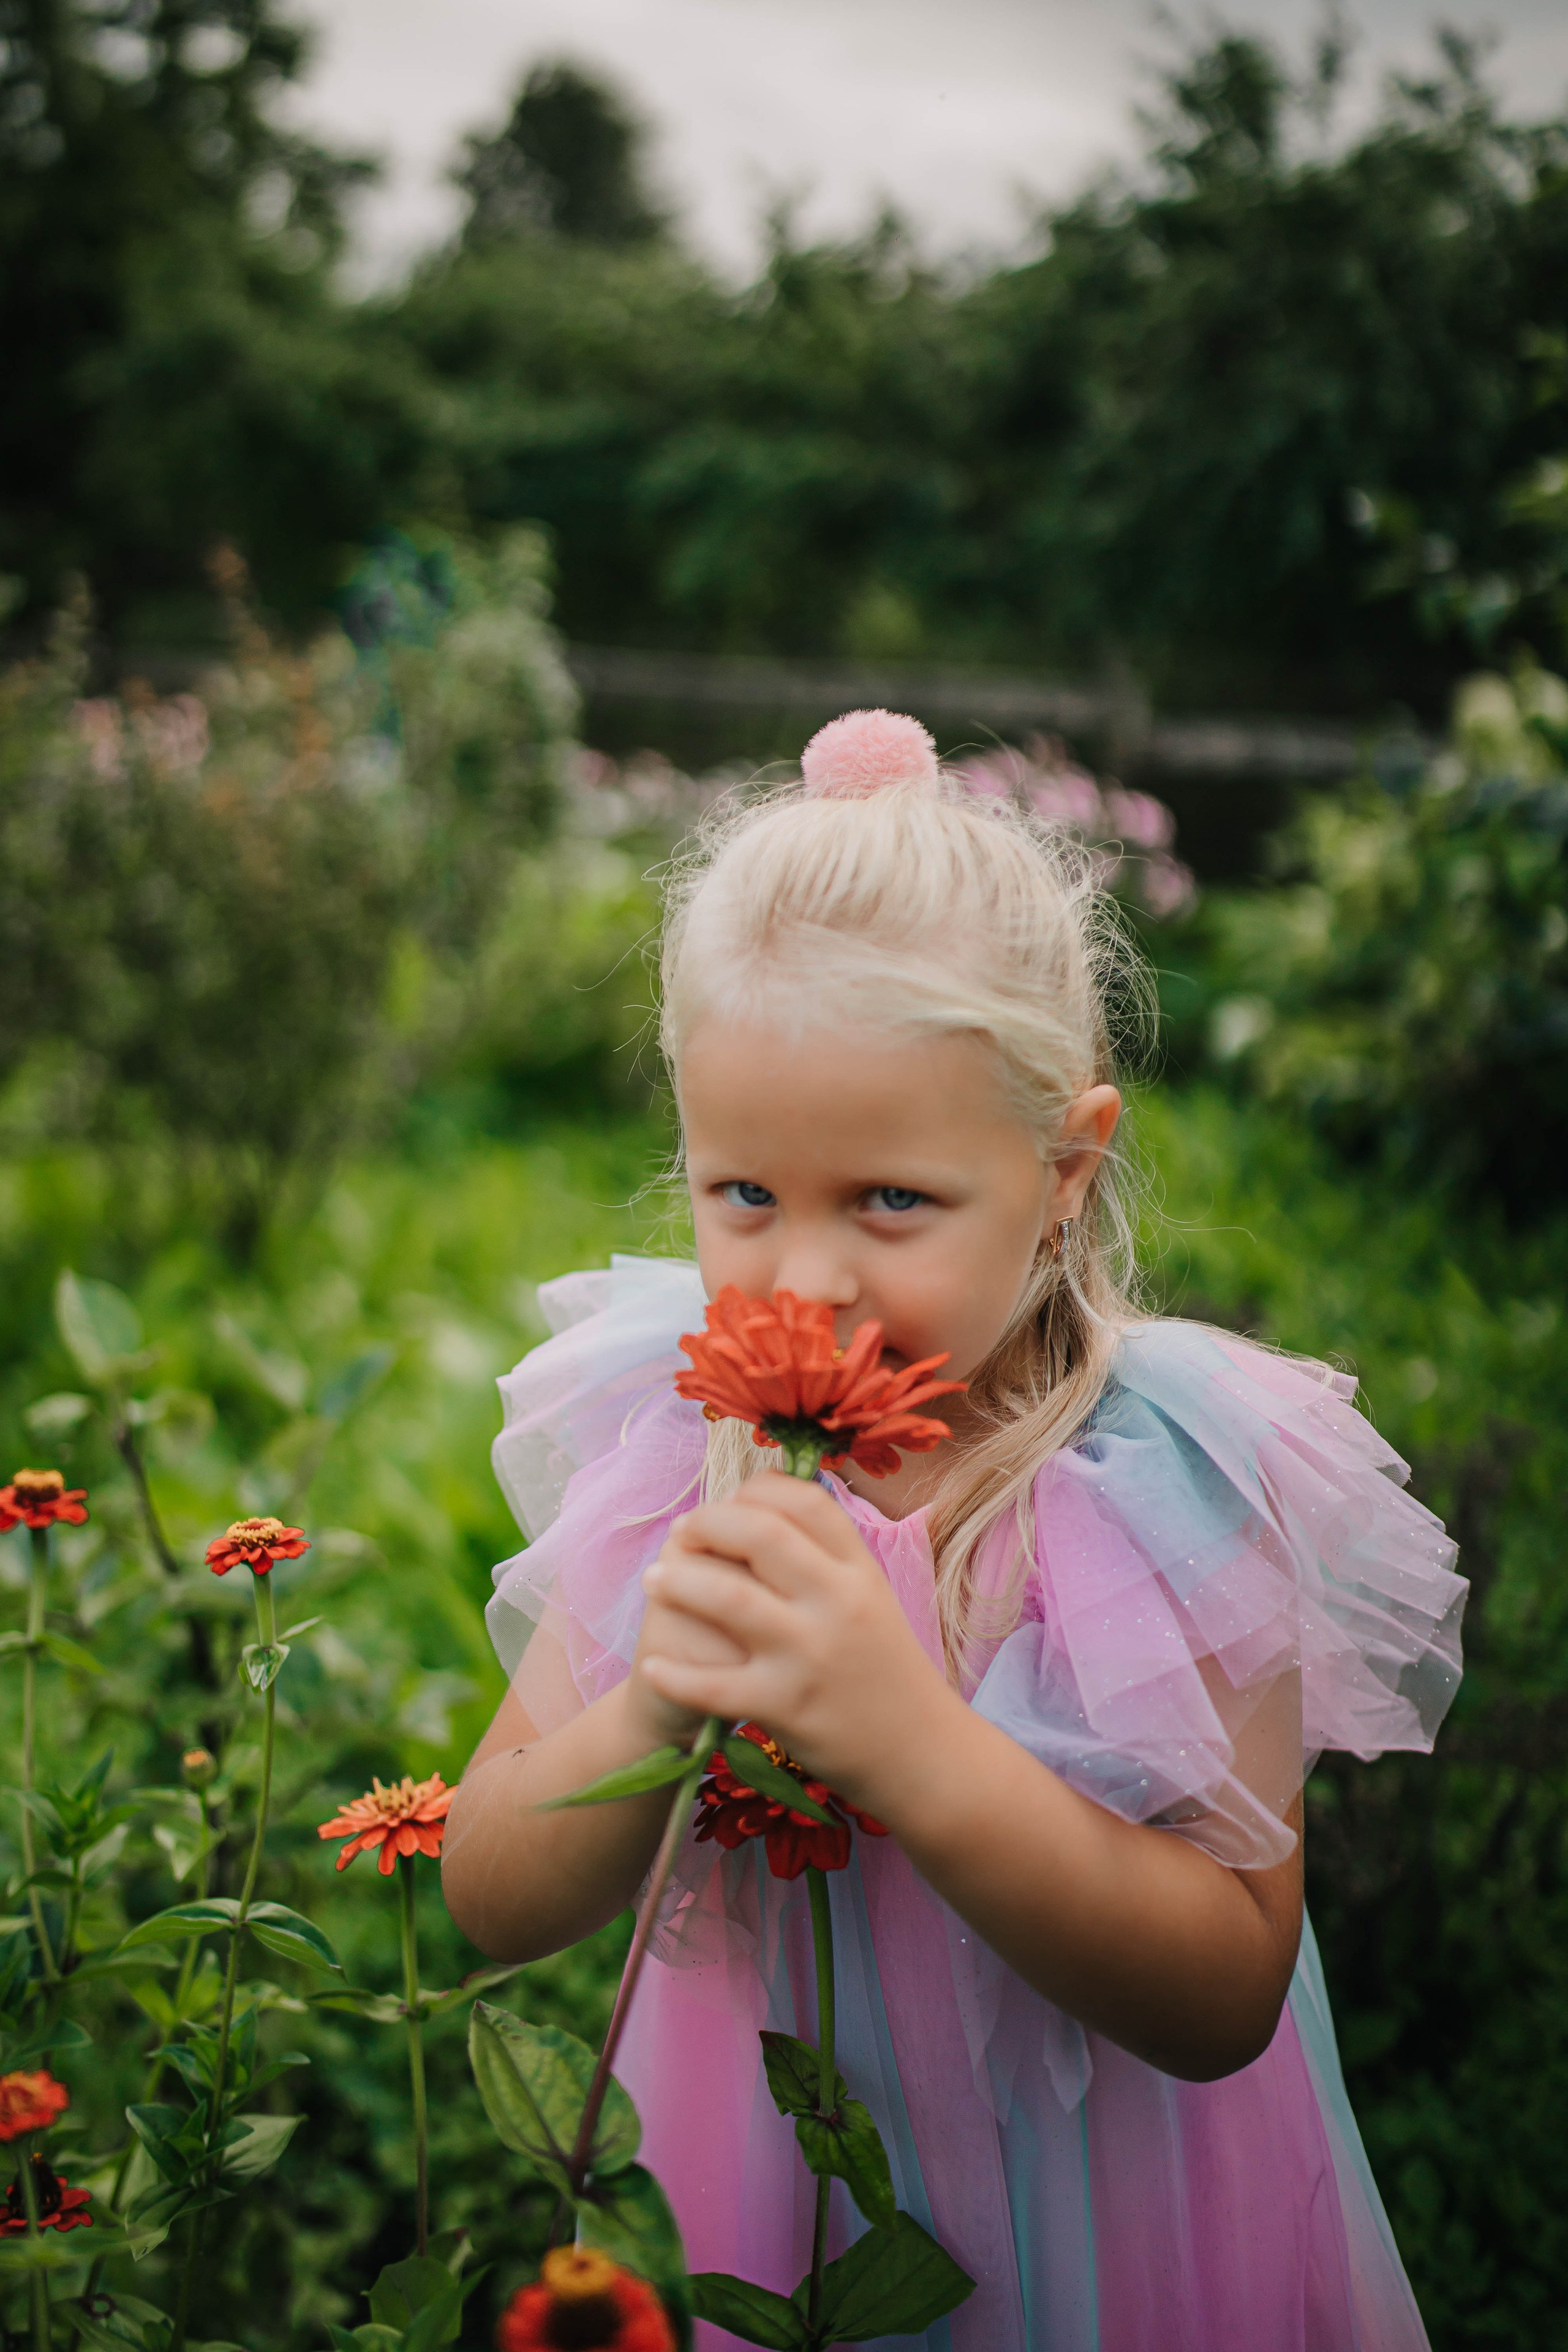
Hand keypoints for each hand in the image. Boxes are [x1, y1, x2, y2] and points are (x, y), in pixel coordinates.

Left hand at [636, 1471, 949, 1806]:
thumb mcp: (872, 1600)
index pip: (805, 1501)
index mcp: (860, 1571)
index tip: (726, 1503)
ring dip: (679, 1582)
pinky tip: (653, 1666)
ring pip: (729, 1597)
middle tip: (681, 1533)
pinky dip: (674, 1675)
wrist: (923, 1755)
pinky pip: (714, 1685)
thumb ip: (827, 1559)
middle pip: (760, 1534)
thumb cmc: (886, 1673)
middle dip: (707, 1524)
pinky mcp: (787, 1707)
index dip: (755, 1491)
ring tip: (653, 1580)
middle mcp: (838, 1602)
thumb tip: (761, 1510)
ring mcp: (811, 1654)